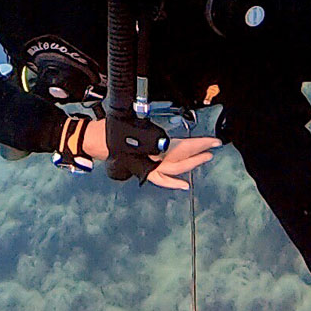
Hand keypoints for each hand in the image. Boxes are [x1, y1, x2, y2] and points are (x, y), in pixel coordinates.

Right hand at [82, 120, 220, 190]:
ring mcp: (149, 168)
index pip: (182, 146)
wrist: (97, 140)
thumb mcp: (133, 125)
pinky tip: (184, 185)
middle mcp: (153, 160)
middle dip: (199, 152)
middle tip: (214, 146)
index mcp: (153, 148)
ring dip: (192, 164)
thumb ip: (152, 137)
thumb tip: (165, 143)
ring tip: (205, 158)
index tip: (214, 142)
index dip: (199, 144)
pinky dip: (173, 182)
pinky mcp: (144, 171)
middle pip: (182, 158)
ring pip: (175, 169)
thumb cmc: (114, 129)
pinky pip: (162, 179)